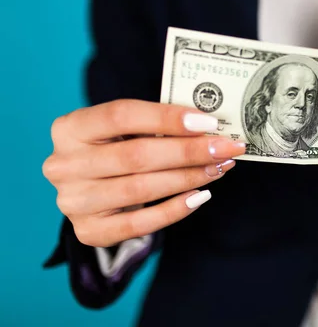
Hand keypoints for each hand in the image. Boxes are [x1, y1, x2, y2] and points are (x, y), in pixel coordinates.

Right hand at [42, 99, 245, 246]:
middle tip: (226, 148)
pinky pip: (139, 224)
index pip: (121, 115)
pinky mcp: (88, 231)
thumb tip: (208, 127)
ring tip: (219, 168)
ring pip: (141, 189)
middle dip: (189, 151)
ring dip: (188, 178)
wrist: (88, 187)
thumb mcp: (123, 130)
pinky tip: (200, 196)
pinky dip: (174, 210)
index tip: (209, 121)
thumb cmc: (114, 149)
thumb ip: (154, 125)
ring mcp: (73, 201)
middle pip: (136, 155)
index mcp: (70, 128)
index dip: (168, 118)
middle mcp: (63, 164)